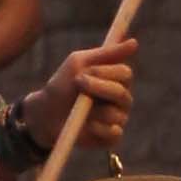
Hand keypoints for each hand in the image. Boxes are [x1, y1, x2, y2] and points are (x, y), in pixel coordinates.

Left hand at [28, 39, 137, 158]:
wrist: (45, 113)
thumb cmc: (63, 85)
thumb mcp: (79, 63)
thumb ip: (106, 54)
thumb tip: (135, 43)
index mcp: (117, 80)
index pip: (125, 73)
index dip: (106, 72)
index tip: (85, 71)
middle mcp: (122, 99)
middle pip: (123, 94)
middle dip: (98, 89)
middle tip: (78, 85)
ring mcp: (118, 118)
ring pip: (115, 114)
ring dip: (91, 110)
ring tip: (77, 110)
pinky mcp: (112, 137)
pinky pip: (113, 132)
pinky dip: (96, 128)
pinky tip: (85, 125)